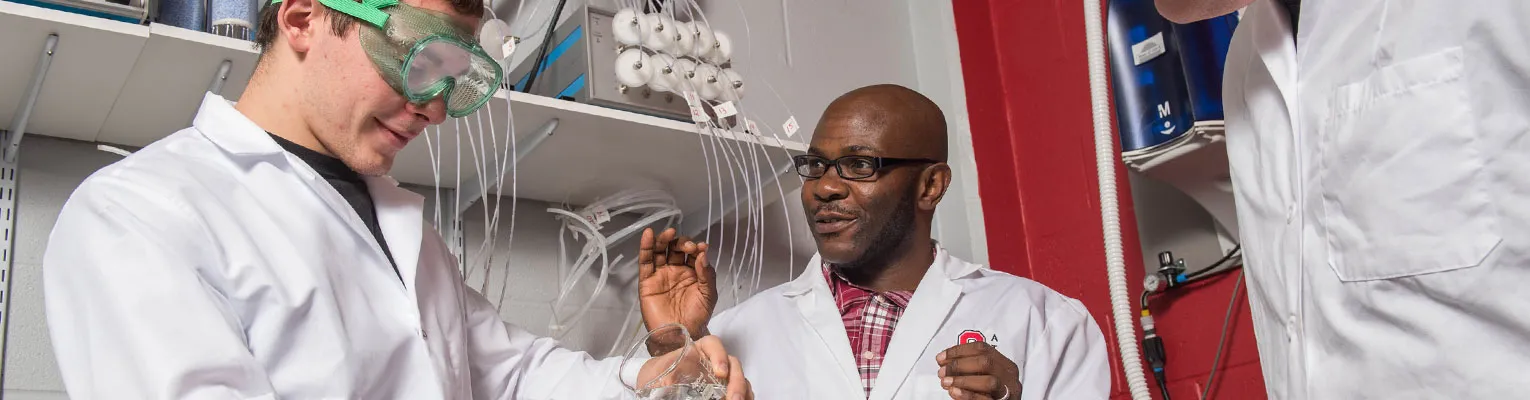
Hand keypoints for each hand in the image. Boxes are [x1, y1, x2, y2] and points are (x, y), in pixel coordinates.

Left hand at [637, 335, 752, 399]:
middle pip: (732, 364)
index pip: (714, 344)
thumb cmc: (655, 375)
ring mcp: (720, 377)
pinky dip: (745, 396)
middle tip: (733, 398)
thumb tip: (662, 391)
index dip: (720, 355)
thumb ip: (663, 380)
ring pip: (739, 378)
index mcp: (697, 351)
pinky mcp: (722, 390)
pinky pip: (740, 391)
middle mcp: (712, 362)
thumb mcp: (657, 374)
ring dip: (743, 390)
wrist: (652, 385)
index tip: (720, 373)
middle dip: (736, 381)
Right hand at [638, 228, 716, 353]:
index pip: (692, 253)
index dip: (696, 247)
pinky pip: (645, 261)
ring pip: (660, 251)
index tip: (701, 247)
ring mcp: (661, 275)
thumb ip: (707, 274)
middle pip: (675, 248)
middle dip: (682, 243)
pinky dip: (645, 247)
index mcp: (692, 272)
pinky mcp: (647, 281)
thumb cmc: (697, 318)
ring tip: (669, 233)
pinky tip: (648, 235)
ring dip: (664, 239)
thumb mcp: (709, 295)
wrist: (681, 336)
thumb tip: (703, 254)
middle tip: (688, 246)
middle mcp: (676, 271)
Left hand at [937, 342, 1019, 399]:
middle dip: (959, 365)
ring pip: (989, 382)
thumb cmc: (988, 392)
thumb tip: (945, 363)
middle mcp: (1009, 376)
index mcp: (1004, 364)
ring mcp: (1009, 392)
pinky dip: (968, 395)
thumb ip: (969, 368)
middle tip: (943, 371)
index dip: (959, 351)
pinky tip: (955, 392)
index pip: (982, 348)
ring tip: (946, 382)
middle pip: (986, 362)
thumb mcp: (982, 376)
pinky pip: (986, 399)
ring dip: (963, 380)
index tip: (942, 357)